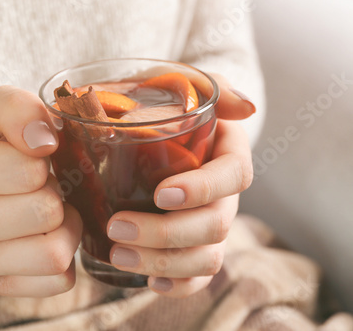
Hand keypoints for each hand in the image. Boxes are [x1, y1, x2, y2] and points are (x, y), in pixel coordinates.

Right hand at [0, 86, 81, 296]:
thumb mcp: (1, 107)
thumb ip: (19, 110)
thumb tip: (41, 142)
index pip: (28, 172)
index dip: (44, 158)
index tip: (34, 153)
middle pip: (45, 212)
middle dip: (55, 191)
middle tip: (41, 184)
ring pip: (54, 253)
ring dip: (66, 226)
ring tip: (48, 208)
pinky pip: (57, 280)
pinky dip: (66, 256)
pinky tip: (47, 235)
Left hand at [106, 75, 254, 296]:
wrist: (145, 118)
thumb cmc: (159, 98)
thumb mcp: (177, 79)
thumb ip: (210, 84)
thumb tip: (246, 108)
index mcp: (227, 152)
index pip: (234, 176)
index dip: (203, 190)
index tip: (161, 194)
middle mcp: (224, 193)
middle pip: (215, 225)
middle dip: (168, 233)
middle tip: (118, 228)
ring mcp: (209, 221)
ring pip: (206, 256)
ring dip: (165, 263)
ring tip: (119, 255)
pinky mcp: (192, 244)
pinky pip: (198, 276)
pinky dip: (179, 285)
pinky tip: (150, 282)